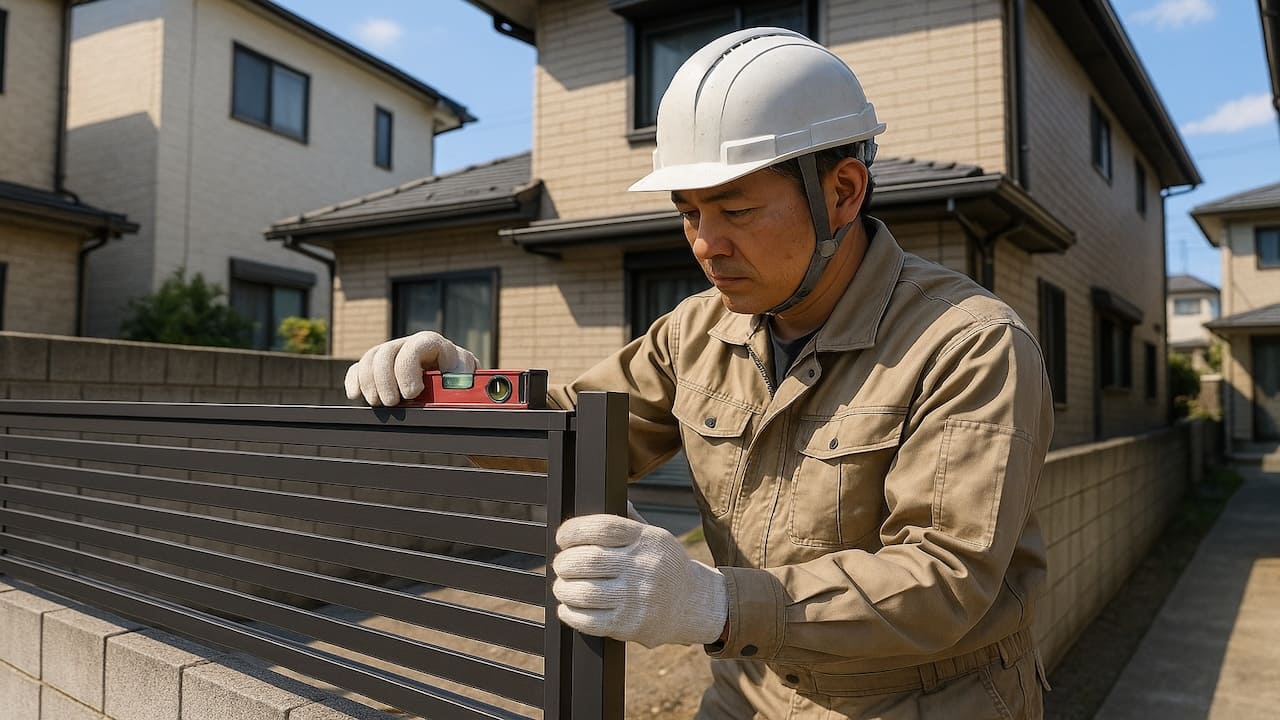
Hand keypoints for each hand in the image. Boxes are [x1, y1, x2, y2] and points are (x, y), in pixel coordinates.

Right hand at [345, 331, 478, 405]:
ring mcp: (392, 353)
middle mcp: (409, 344)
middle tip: (392, 403)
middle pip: (386, 352)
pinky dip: (354, 380)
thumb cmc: (462, 382)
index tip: (412, 393)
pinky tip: (355, 395)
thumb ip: (462, 382)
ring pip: (370, 358)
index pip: (414, 346)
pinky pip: (358, 366)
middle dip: (385, 380)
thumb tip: (456, 386)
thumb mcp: (466, 381)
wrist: (455, 383)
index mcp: (432, 344)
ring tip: (378, 403)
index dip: (407, 369)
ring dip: (369, 382)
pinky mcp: (378, 366)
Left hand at [552, 514, 726, 647]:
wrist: (694, 605)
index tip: (563, 537)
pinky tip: (568, 607)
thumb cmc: (665, 567)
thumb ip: (628, 519)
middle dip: (565, 562)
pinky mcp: (631, 625)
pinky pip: (590, 622)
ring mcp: (637, 598)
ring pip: (584, 592)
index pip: (602, 528)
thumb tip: (600, 496)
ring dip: (564, 589)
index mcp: (646, 540)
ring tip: (563, 586)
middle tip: (561, 565)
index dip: (574, 530)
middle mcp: (643, 567)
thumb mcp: (655, 536)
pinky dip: (570, 614)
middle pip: (588, 560)